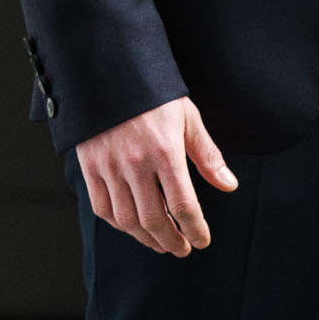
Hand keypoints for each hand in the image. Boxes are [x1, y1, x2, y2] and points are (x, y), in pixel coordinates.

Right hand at [75, 96, 237, 255]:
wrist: (110, 70)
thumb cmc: (154, 94)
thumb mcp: (187, 117)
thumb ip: (207, 155)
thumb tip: (229, 186)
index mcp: (165, 150)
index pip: (184, 205)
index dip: (195, 229)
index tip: (202, 240)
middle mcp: (136, 163)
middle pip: (154, 220)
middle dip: (171, 241)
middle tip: (182, 248)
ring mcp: (109, 166)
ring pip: (127, 220)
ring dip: (146, 239)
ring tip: (161, 242)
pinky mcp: (90, 166)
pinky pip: (102, 208)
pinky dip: (119, 224)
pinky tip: (132, 225)